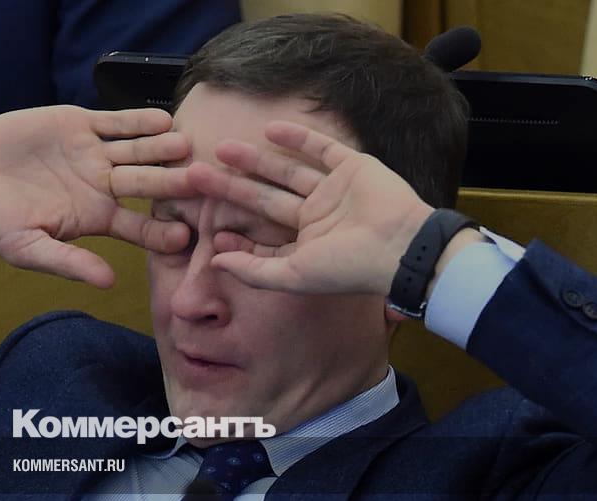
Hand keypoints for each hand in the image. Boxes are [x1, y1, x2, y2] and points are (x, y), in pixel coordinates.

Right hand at [0, 106, 195, 286]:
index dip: (161, 233)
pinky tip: (160, 120)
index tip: (186, 237)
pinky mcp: (79, 124)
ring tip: (184, 145)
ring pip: (137, 151)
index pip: (139, 228)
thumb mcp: (28, 249)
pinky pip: (114, 122)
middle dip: (173, 184)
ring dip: (161, 149)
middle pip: (147, 185)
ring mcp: (94, 154)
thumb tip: (110, 283)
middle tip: (201, 182)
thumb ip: (70, 262)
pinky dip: (135, 121)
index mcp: (97, 218)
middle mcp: (103, 185)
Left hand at [186, 120, 435, 295]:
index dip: (237, 232)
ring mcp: (334, 190)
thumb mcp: (294, 275)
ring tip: (222, 148)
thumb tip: (216, 260)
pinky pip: (321, 148)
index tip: (208, 227)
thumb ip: (254, 270)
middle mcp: (317, 217)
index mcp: (306, 244)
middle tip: (196, 175)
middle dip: (231, 187)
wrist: (399, 246)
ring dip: (255, 160)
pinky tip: (269, 128)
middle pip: (265, 198)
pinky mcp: (352, 167)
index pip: (264, 237)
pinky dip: (298, 137)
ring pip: (286, 171)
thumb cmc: (348, 267)